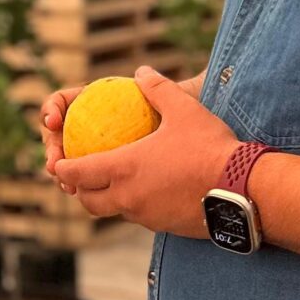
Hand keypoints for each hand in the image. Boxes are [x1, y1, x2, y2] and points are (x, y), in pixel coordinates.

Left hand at [45, 66, 236, 237]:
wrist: (242, 189)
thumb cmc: (210, 147)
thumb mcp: (183, 110)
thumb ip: (158, 89)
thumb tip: (142, 72)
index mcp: (124, 169)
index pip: (78, 174)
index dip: (63, 170)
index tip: (57, 165)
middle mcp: (128, 197)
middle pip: (89, 202)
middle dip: (79, 191)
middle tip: (81, 179)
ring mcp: (145, 216)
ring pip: (114, 213)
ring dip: (106, 201)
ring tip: (112, 186)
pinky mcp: (164, 227)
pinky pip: (140, 218)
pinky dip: (135, 207)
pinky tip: (147, 193)